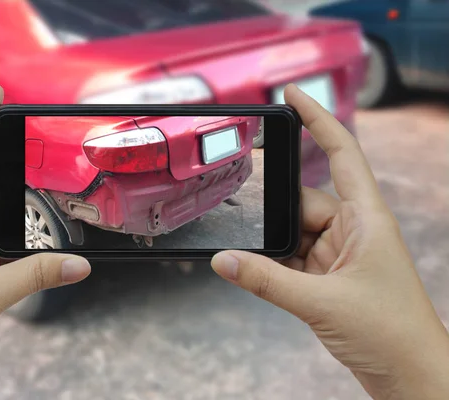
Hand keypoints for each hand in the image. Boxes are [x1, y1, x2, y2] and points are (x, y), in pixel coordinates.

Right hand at [212, 84, 448, 399]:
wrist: (409, 376)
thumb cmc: (391, 333)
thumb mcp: (320, 303)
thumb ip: (266, 280)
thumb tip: (223, 261)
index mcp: (366, 219)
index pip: (341, 153)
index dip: (318, 119)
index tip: (294, 95)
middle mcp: (354, 229)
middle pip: (303, 202)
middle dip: (276, 218)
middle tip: (251, 233)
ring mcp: (341, 253)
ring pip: (294, 233)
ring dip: (276, 249)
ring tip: (265, 269)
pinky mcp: (330, 275)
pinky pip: (294, 257)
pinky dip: (277, 266)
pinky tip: (267, 278)